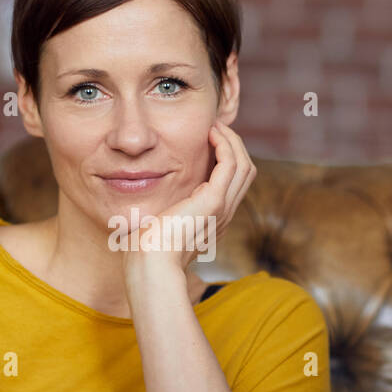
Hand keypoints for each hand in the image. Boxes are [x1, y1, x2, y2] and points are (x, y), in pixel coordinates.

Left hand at [122, 120, 256, 276]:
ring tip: (216, 126)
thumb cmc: (147, 252)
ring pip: (244, 166)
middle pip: (245, 173)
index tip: (209, 141)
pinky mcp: (214, 202)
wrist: (149, 265)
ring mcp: (222, 209)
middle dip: (234, 146)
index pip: (232, 184)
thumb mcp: (159, 226)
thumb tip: (152, 206)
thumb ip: (163, 213)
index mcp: (212, 220)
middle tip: (216, 128)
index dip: (226, 159)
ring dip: (232, 141)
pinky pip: (231, 164)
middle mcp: (223, 215)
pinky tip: (211, 133)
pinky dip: (226, 145)